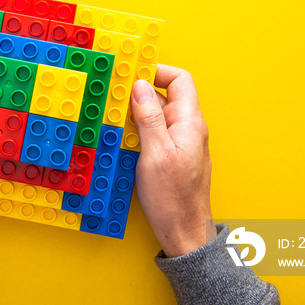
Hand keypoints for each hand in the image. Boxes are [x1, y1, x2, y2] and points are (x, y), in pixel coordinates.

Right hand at [130, 65, 216, 256]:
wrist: (184, 233)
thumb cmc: (174, 199)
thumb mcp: (155, 154)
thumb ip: (148, 117)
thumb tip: (140, 86)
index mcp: (190, 122)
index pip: (180, 80)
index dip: (157, 72)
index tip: (132, 74)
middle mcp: (188, 128)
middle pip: (164, 96)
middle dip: (139, 93)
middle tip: (114, 96)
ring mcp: (180, 142)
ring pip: (156, 116)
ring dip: (135, 114)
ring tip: (114, 119)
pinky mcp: (171, 156)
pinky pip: (154, 133)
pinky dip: (138, 131)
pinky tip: (122, 140)